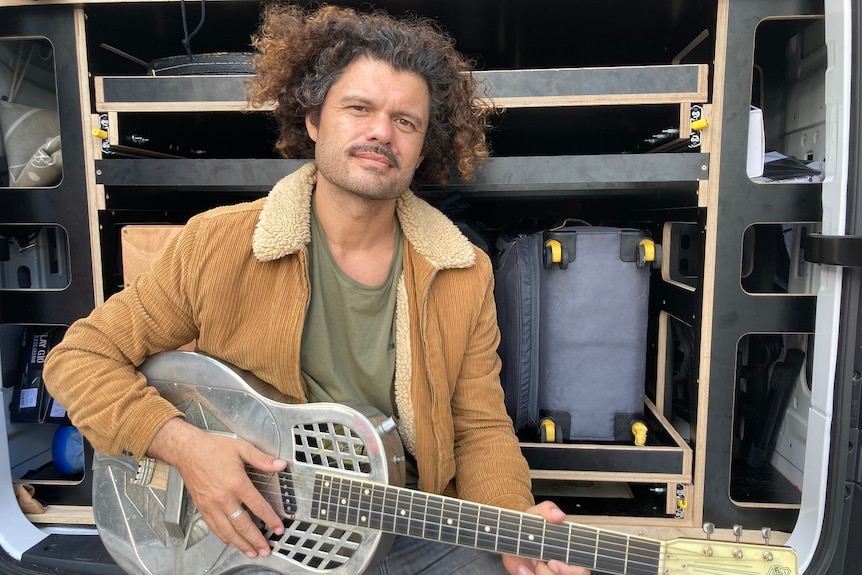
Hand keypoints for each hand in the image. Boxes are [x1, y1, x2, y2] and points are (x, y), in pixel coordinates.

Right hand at [147, 418, 286, 557]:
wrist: (187, 451)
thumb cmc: (212, 448)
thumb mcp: (242, 448)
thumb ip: (262, 459)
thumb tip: (280, 464)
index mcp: (237, 483)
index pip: (257, 506)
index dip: (270, 519)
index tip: (278, 528)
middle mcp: (224, 498)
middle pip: (243, 525)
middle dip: (256, 539)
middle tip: (266, 549)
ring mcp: (211, 505)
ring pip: (228, 531)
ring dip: (241, 544)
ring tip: (252, 552)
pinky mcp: (202, 508)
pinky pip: (215, 528)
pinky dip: (225, 538)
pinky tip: (232, 542)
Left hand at [502, 501, 591, 574]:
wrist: (513, 533)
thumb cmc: (530, 524)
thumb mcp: (537, 512)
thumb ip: (548, 509)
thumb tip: (559, 515)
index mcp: (569, 552)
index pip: (580, 570)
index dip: (569, 570)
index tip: (553, 563)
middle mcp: (561, 566)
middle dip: (551, 573)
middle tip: (540, 562)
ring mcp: (548, 573)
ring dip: (540, 573)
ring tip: (533, 560)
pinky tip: (522, 568)